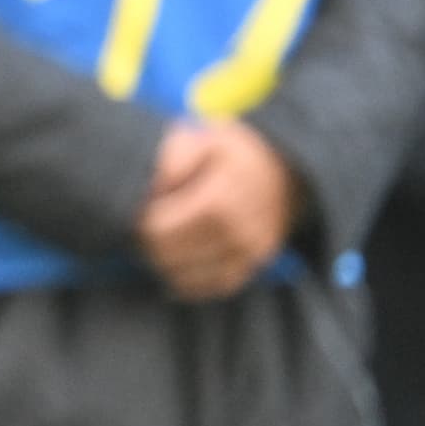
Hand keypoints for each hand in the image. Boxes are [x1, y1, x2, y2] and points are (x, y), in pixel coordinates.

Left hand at [136, 119, 298, 300]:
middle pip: (167, 256)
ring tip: (161, 240)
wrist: (285, 170)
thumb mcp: (201, 137)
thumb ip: (172, 157)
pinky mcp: (253, 267)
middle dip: (147, 243)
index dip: (139, 221)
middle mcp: (238, 232)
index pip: (158, 231)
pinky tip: (177, 263)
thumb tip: (153, 189)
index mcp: (221, 200)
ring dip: (164, 262)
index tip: (141, 207)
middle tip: (146, 224)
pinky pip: (210, 288)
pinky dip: (187, 281)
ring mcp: (248, 254)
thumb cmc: (232, 153)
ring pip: (185, 277)